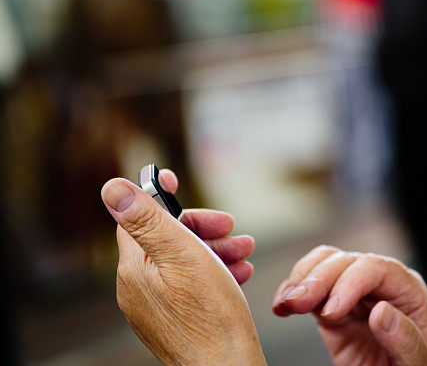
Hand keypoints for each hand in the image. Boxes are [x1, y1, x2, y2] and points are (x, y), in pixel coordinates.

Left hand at [101, 176, 267, 365]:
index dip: (158, 196)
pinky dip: (214, 271)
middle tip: (230, 226)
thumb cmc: (210, 314)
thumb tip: (111, 188)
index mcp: (133, 270)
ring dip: (214, 248)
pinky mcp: (173, 320)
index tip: (173, 177)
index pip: (136, 218)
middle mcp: (137, 289)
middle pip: (165, 239)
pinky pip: (190, 283)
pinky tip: (238, 272)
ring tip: (245, 251)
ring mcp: (154, 307)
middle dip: (200, 226)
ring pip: (182, 261)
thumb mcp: (182, 254)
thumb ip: (147, 220)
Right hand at [273, 245, 426, 365]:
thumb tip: (382, 312)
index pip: (376, 268)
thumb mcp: (419, 362)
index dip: (350, 282)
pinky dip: (292, 290)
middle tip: (297, 303)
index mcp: (406, 289)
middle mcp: (379, 284)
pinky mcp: (331, 307)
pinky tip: (282, 305)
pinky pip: (311, 287)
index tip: (331, 311)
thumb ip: (406, 339)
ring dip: (301, 279)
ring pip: (325, 264)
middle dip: (318, 279)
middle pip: (345, 261)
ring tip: (286, 303)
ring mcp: (354, 292)